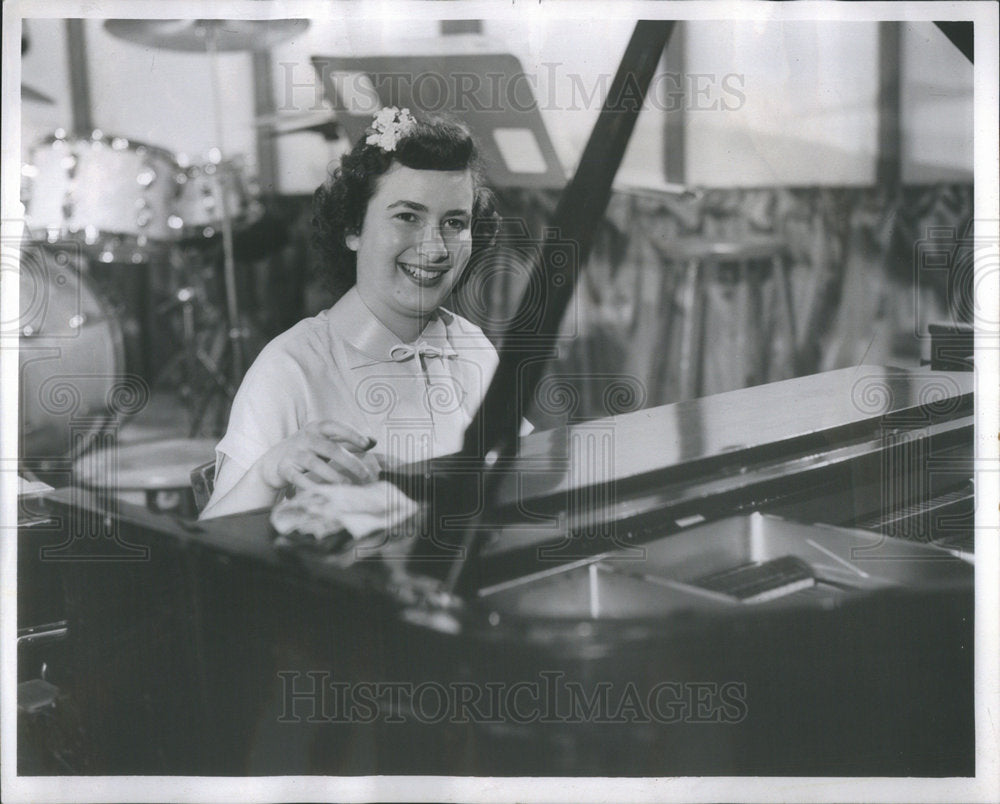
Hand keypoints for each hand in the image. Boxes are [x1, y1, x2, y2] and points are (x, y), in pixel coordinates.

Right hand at [255, 420, 379, 491]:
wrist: (273, 461)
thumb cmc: (306, 450)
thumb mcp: (324, 441)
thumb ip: (347, 441)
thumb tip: (373, 441)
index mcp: (316, 428)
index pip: (335, 427)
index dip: (351, 434)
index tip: (367, 444)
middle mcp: (304, 438)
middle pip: (330, 448)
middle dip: (350, 462)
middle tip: (366, 474)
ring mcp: (293, 453)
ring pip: (315, 464)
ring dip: (333, 475)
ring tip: (348, 485)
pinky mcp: (285, 469)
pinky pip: (298, 478)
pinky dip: (310, 485)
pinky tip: (323, 492)